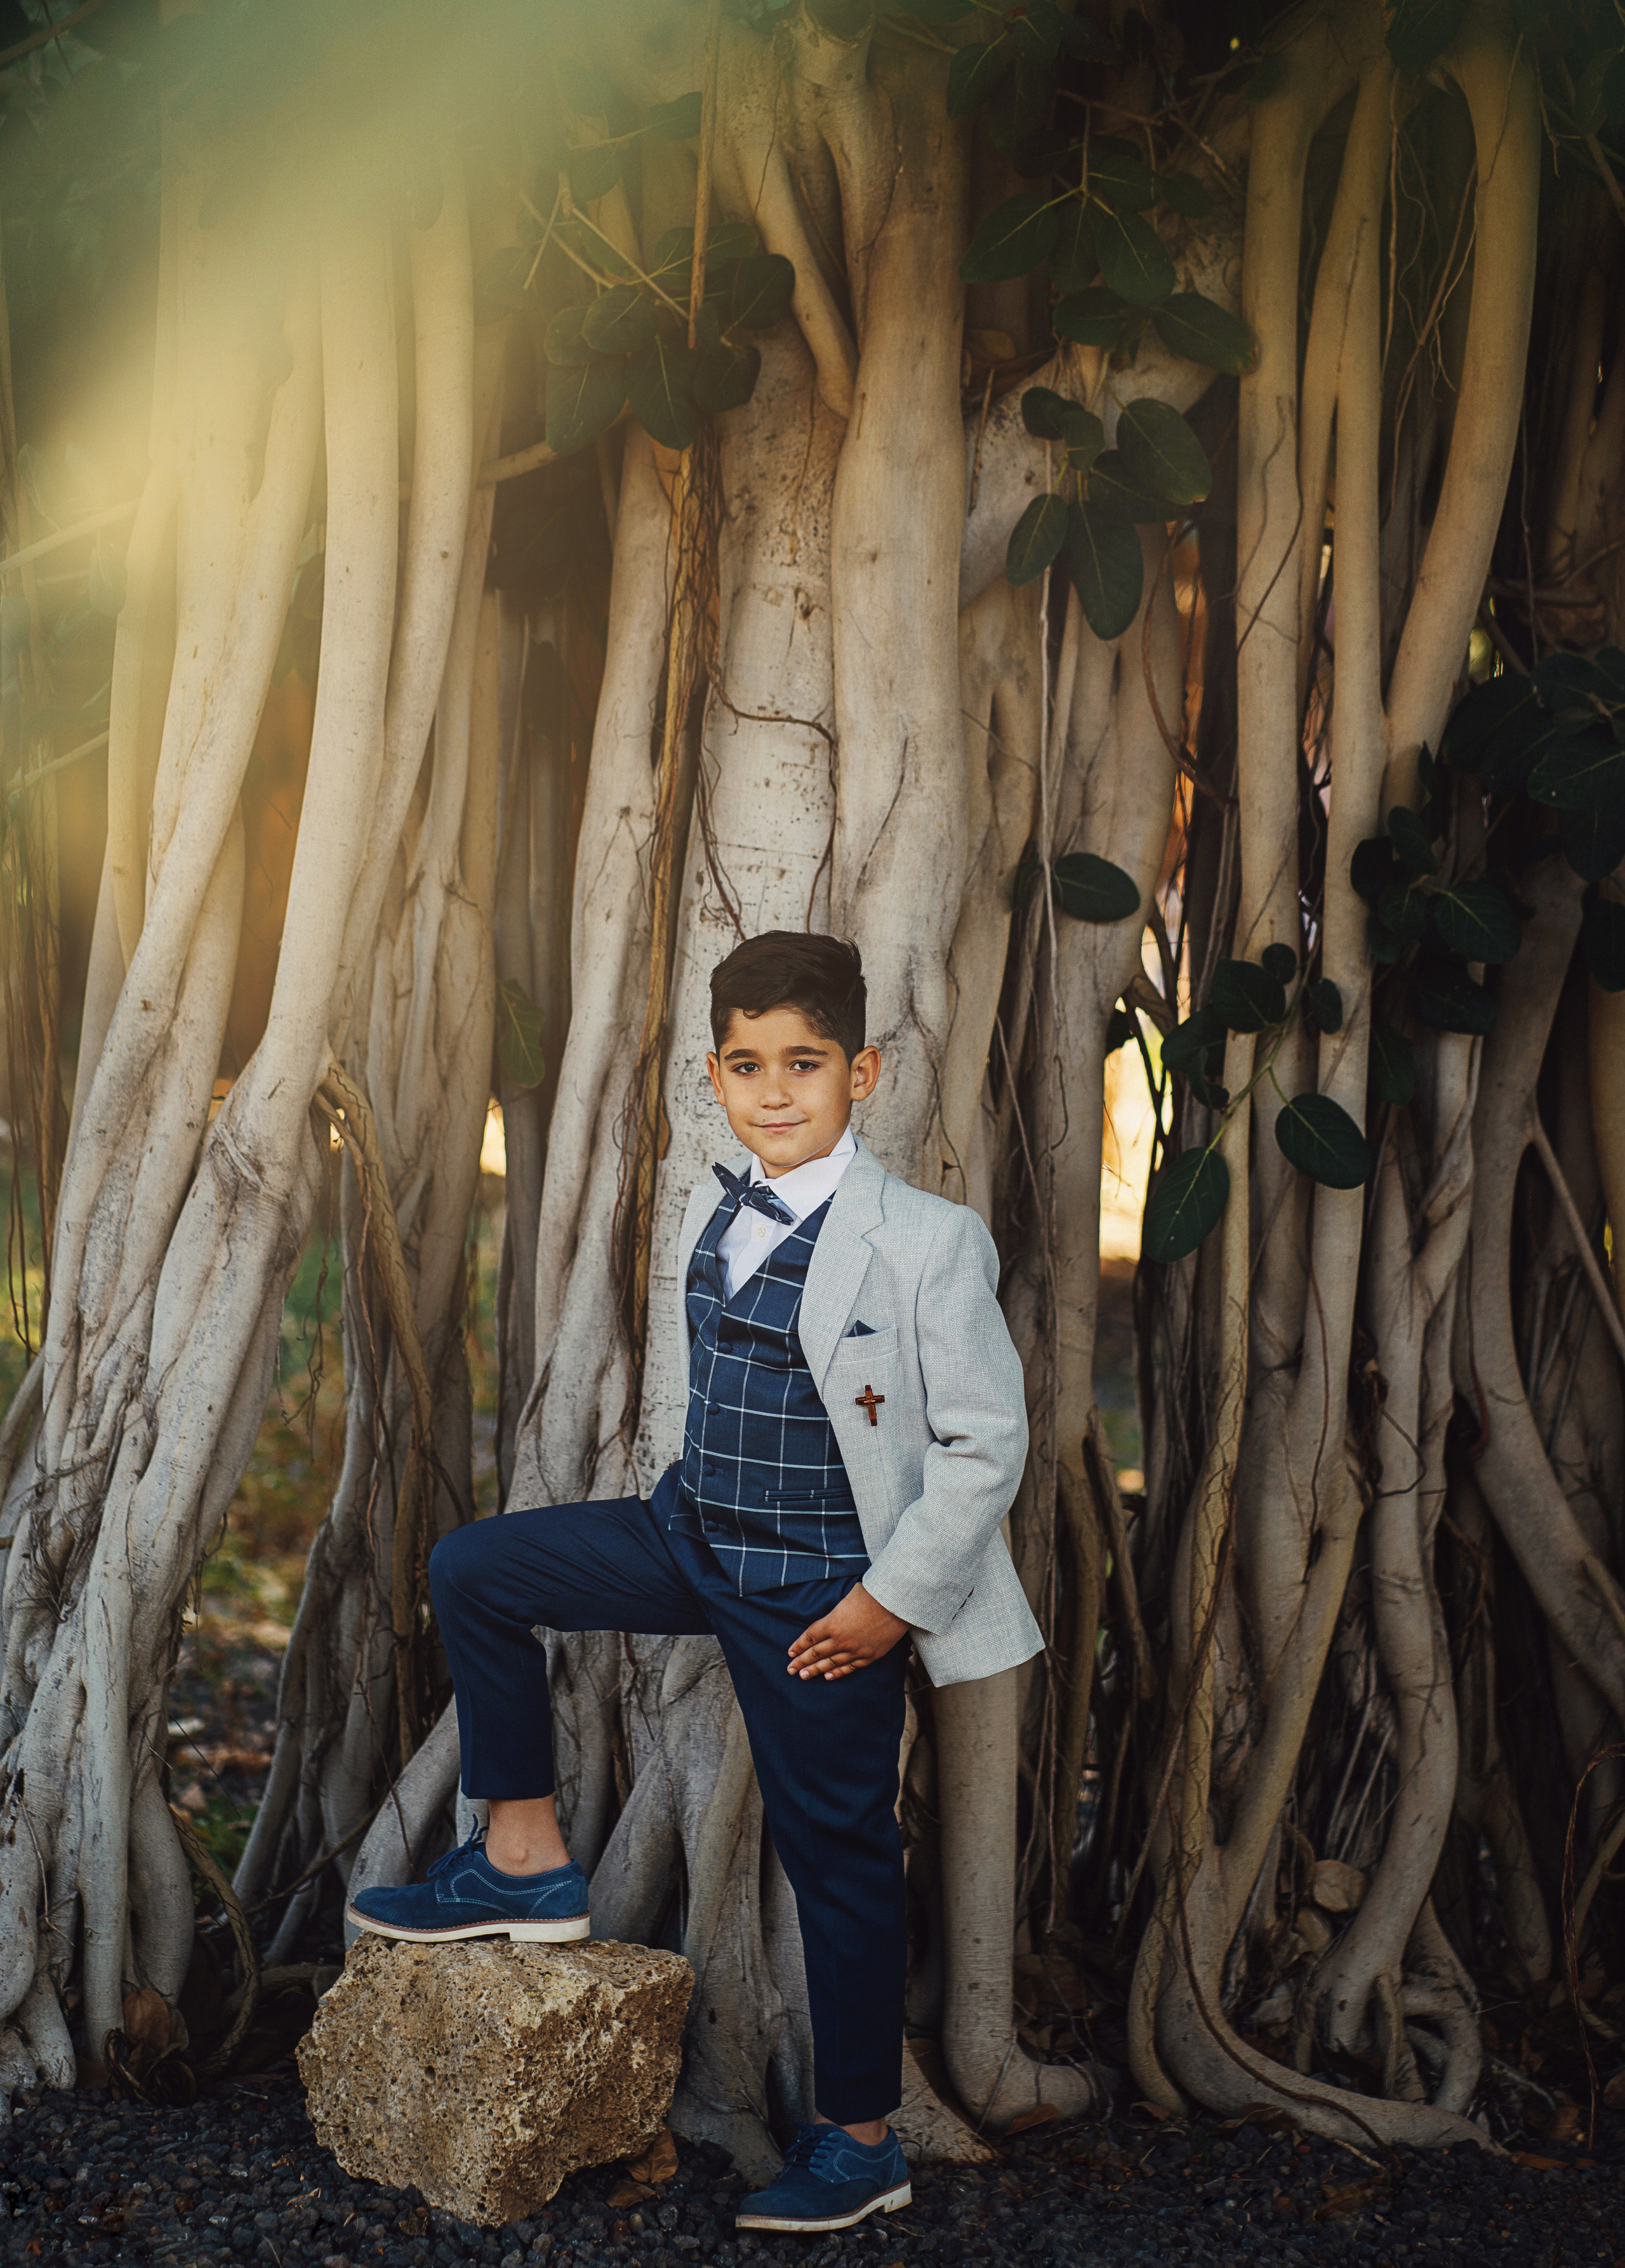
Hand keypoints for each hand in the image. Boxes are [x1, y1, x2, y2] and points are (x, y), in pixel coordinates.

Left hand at [787, 1582, 909, 1680]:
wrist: (896, 1603)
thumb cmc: (872, 1593)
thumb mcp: (846, 1598)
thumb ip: (836, 1612)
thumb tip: (831, 1619)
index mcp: (832, 1623)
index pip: (810, 1637)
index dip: (799, 1645)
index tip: (790, 1652)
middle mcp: (841, 1639)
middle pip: (816, 1653)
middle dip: (802, 1662)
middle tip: (791, 1670)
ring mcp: (855, 1650)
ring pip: (830, 1663)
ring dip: (816, 1670)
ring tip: (804, 1676)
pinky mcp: (869, 1656)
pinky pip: (850, 1667)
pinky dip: (838, 1672)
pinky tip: (828, 1676)